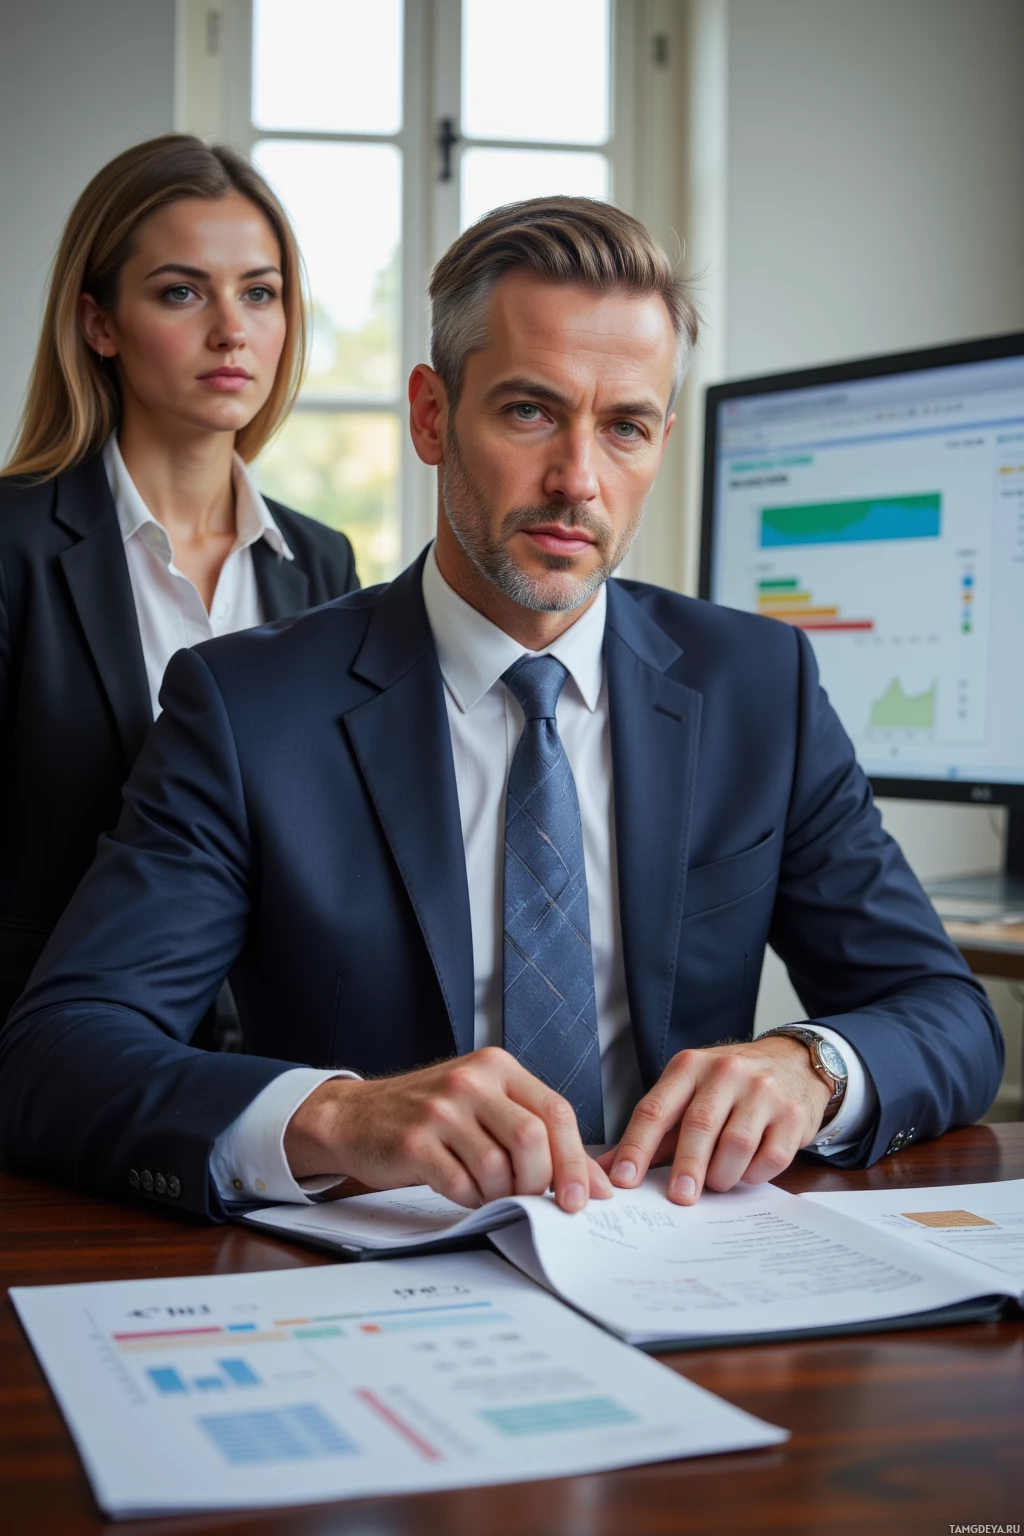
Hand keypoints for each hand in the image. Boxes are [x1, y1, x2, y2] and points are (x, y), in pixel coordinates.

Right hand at [284, 1047, 611, 1212]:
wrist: (355, 1116)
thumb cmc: (429, 1115)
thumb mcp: (483, 1104)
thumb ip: (533, 1131)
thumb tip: (592, 1183)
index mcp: (496, 1067)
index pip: (555, 1111)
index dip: (577, 1160)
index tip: (584, 1197)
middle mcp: (471, 1081)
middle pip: (533, 1137)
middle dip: (542, 1180)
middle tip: (534, 1199)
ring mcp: (440, 1110)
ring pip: (498, 1166)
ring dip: (501, 1193)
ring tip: (489, 1191)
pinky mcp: (414, 1143)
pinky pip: (461, 1185)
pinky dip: (469, 1199)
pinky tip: (461, 1190)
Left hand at [599, 1036, 831, 1204]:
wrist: (794, 1063)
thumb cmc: (730, 1085)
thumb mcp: (690, 1092)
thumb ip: (654, 1131)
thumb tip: (606, 1168)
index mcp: (689, 1067)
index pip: (655, 1109)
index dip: (636, 1147)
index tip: (624, 1180)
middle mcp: (726, 1072)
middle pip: (698, 1125)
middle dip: (685, 1167)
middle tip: (679, 1197)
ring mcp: (763, 1091)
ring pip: (736, 1145)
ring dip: (722, 1174)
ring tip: (717, 1181)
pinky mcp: (792, 1115)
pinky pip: (770, 1157)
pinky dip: (754, 1174)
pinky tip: (746, 1171)